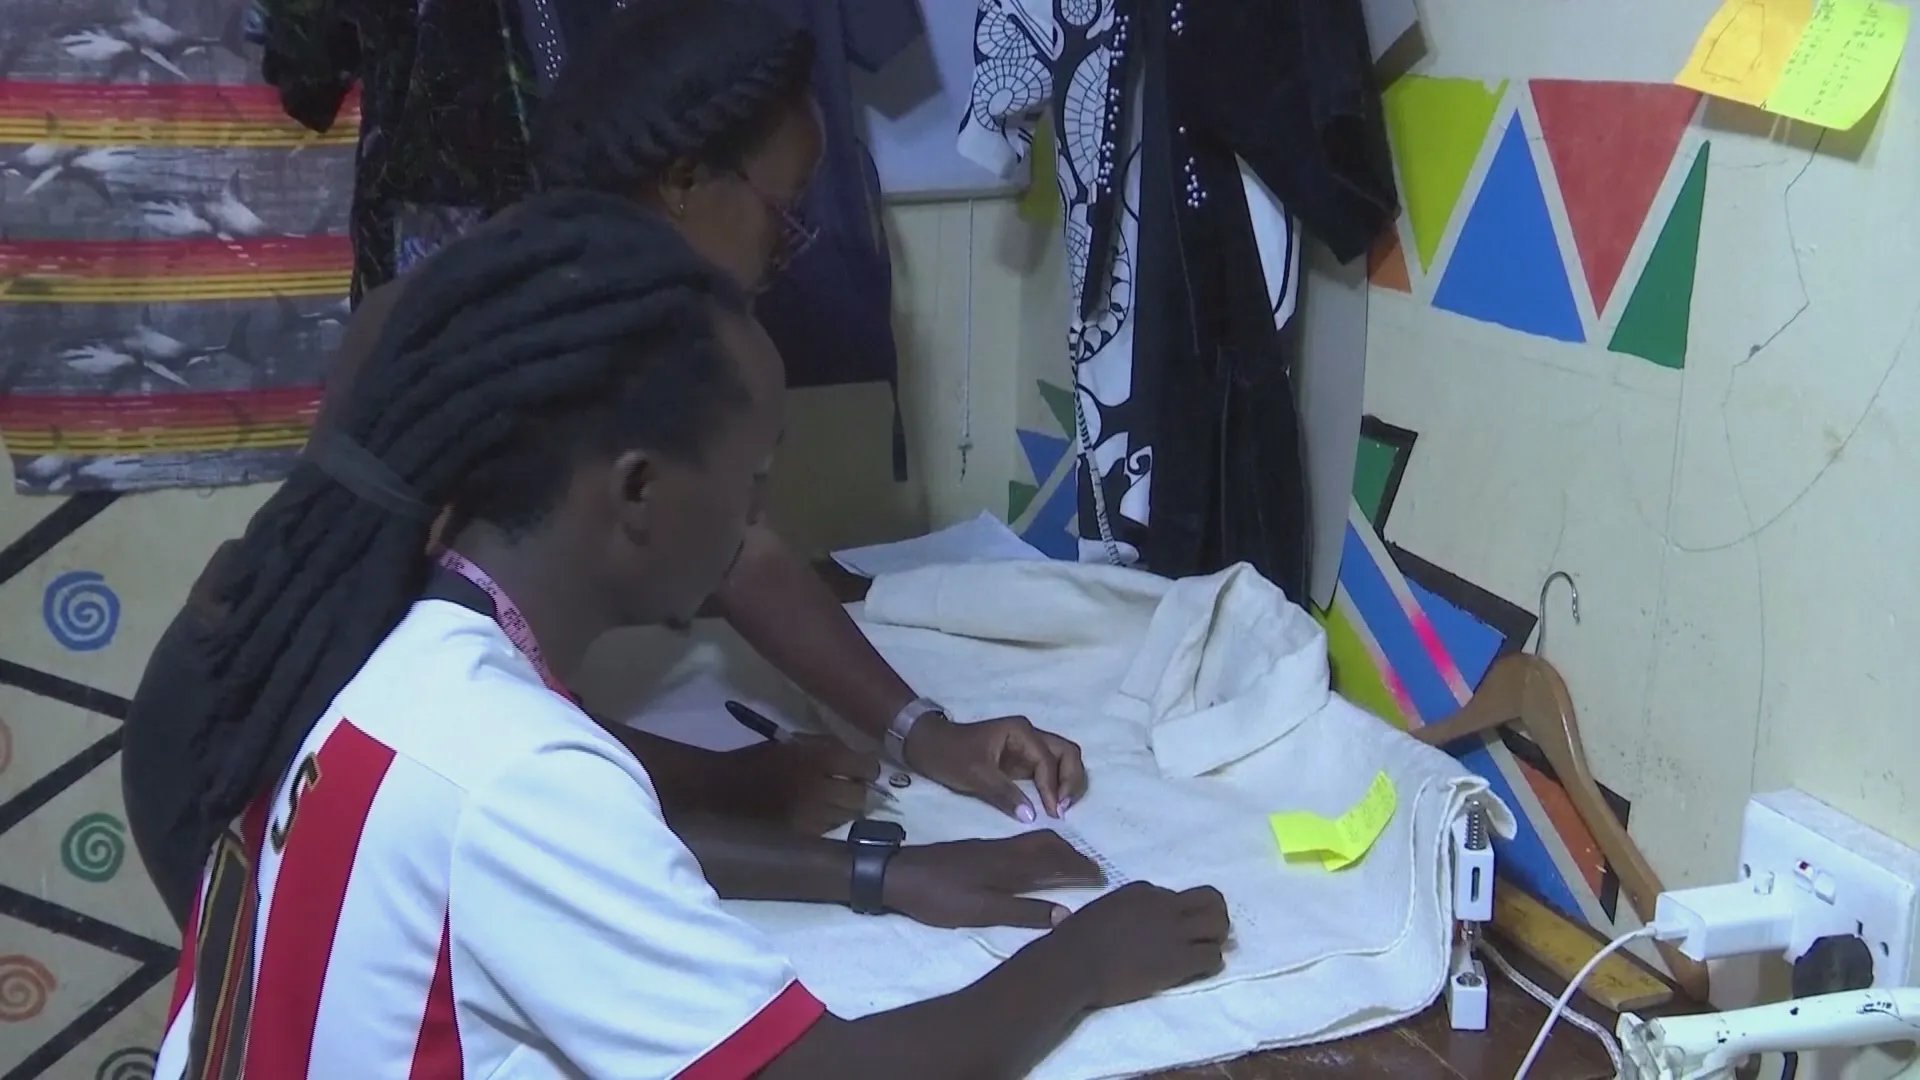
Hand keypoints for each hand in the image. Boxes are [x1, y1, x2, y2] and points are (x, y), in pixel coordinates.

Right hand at [711, 736, 880, 835]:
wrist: (722, 788)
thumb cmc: (758, 760)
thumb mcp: (793, 742)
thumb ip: (827, 747)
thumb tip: (857, 759)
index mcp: (818, 758)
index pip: (864, 766)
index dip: (869, 768)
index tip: (865, 769)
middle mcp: (820, 788)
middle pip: (861, 795)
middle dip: (860, 791)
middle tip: (851, 787)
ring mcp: (812, 815)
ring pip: (849, 817)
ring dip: (847, 809)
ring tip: (833, 803)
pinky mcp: (802, 836)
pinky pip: (830, 830)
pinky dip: (830, 823)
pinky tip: (818, 816)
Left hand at [882, 831, 1103, 928]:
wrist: (897, 874)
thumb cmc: (939, 896)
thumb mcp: (983, 911)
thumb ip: (1024, 912)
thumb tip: (1066, 915)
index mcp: (1009, 864)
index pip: (1055, 861)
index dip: (1080, 868)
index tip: (1102, 876)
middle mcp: (1003, 849)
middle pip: (1048, 845)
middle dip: (1073, 855)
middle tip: (1093, 868)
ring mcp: (988, 847)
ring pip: (1032, 842)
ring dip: (1056, 850)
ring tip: (1069, 862)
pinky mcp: (975, 849)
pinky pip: (1018, 844)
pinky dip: (1036, 850)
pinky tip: (1030, 860)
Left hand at [903, 712, 1087, 821]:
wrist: (928, 746)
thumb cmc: (950, 755)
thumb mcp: (975, 775)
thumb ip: (1004, 794)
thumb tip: (1032, 817)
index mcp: (1021, 732)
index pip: (1048, 760)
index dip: (1052, 787)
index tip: (1051, 813)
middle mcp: (1030, 736)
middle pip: (1068, 753)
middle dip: (1071, 780)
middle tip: (1062, 810)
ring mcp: (1028, 748)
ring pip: (1064, 760)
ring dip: (1068, 783)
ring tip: (1061, 809)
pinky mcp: (1022, 762)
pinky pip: (1050, 771)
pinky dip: (1057, 786)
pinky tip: (1053, 806)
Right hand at [1046, 882, 1229, 1006]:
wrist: (1074, 964)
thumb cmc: (1073, 940)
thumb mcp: (1098, 911)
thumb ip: (1117, 912)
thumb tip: (1116, 922)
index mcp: (1141, 891)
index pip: (1174, 896)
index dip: (1175, 913)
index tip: (1166, 930)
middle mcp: (1165, 905)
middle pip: (1210, 899)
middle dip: (1213, 915)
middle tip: (1204, 934)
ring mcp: (1175, 931)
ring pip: (1220, 925)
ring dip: (1216, 938)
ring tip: (1204, 952)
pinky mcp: (1180, 960)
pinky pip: (1213, 957)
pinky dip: (1210, 963)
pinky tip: (1196, 970)